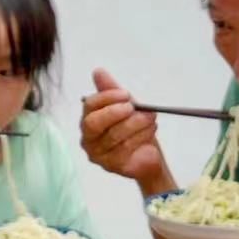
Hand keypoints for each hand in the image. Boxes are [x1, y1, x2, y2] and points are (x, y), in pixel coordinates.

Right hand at [79, 67, 164, 183]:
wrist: (148, 153)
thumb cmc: (134, 128)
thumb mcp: (125, 104)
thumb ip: (111, 89)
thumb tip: (98, 71)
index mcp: (88, 120)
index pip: (89, 106)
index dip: (107, 97)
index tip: (126, 94)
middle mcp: (88, 139)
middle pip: (94, 123)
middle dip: (115, 113)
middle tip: (133, 107)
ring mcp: (98, 155)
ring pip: (114, 136)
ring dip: (135, 124)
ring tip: (150, 118)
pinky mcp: (112, 166)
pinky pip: (125, 149)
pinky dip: (141, 137)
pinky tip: (150, 131)